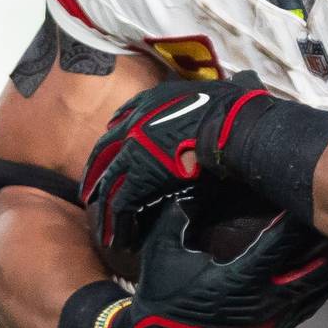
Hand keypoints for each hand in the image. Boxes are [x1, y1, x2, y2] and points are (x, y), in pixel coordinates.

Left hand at [80, 74, 274, 250]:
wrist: (228, 125)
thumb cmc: (230, 108)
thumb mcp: (214, 91)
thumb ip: (211, 96)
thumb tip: (238, 87)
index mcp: (151, 102)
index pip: (122, 118)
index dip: (115, 137)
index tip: (110, 149)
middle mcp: (134, 124)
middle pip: (104, 153)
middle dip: (96, 174)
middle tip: (89, 192)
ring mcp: (132, 150)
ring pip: (110, 184)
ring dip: (105, 210)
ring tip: (104, 230)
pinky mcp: (139, 177)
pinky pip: (122, 204)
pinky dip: (119, 224)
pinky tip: (121, 240)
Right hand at [92, 193, 327, 327]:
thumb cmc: (158, 293)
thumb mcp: (164, 247)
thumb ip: (183, 210)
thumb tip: (196, 171)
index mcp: (235, 283)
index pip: (277, 246)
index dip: (298, 221)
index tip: (313, 194)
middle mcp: (259, 307)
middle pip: (311, 271)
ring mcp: (269, 326)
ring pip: (315, 294)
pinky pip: (307, 309)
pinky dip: (323, 288)